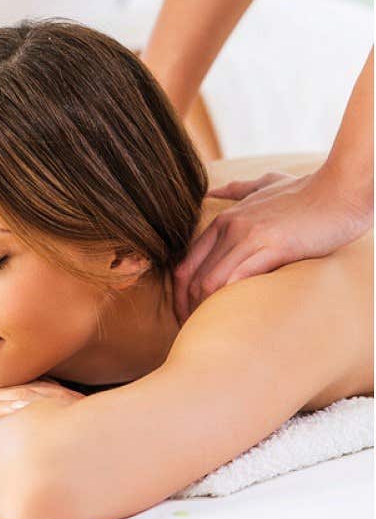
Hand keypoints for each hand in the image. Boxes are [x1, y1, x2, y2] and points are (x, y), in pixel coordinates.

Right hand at [0, 379, 81, 457]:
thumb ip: (0, 417)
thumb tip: (25, 430)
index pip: (38, 390)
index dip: (63, 395)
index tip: (89, 402)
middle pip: (36, 391)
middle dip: (64, 397)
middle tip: (92, 403)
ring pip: (17, 396)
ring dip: (45, 398)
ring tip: (71, 403)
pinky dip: (10, 407)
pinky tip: (27, 408)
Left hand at [174, 169, 373, 321]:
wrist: (340, 190)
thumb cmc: (306, 191)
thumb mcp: (264, 186)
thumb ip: (238, 190)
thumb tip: (213, 192)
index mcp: (223, 220)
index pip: (185, 265)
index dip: (179, 295)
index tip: (184, 315)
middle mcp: (229, 227)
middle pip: (192, 278)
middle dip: (187, 310)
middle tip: (193, 332)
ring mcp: (249, 235)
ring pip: (210, 281)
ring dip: (205, 311)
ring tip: (210, 332)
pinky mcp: (274, 246)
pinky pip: (239, 278)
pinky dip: (230, 300)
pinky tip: (233, 318)